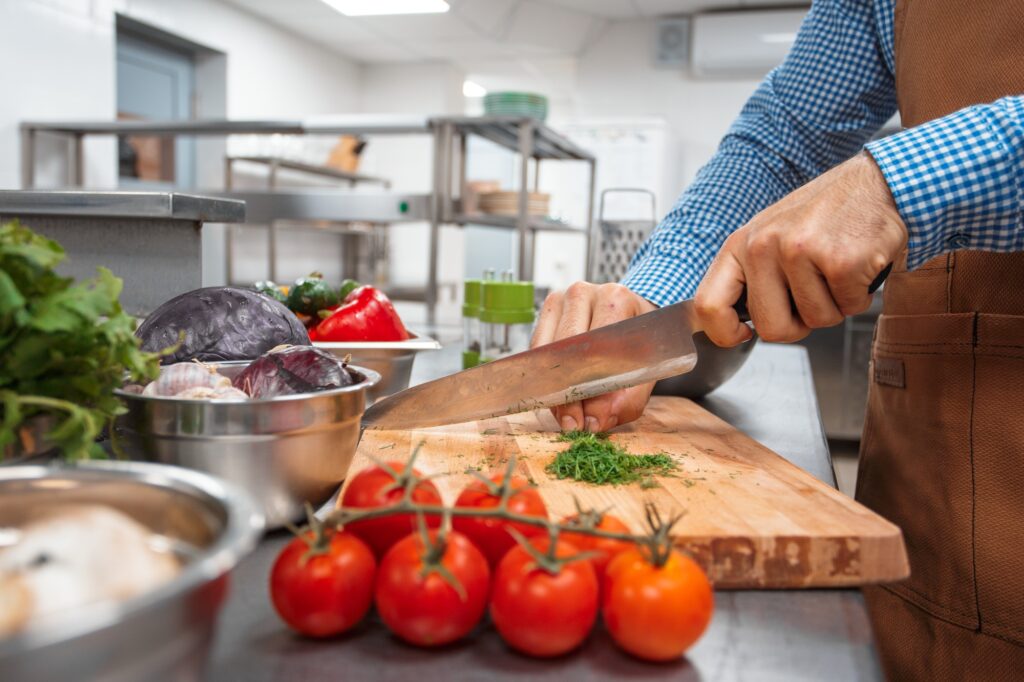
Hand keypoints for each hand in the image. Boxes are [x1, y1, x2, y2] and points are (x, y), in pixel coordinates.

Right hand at [532, 282, 656, 432]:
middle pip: (566, 350)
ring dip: (554, 387)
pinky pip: (537, 348)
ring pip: (546, 351)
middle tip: (573, 423)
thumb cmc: (639, 341)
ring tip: (566, 413)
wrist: (634, 314)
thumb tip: (593, 421)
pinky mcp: (548, 309)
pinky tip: (559, 392)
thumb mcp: (647, 370)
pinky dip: (545, 375)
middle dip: (568, 394)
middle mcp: (585, 293)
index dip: (589, 389)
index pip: (595, 348)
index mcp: (616, 299)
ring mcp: (562, 298)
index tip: (586, 421)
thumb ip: (627, 399)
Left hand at [695, 152, 906, 345]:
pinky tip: (858, 265)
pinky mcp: (840, 260)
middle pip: (771, 329)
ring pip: (816, 321)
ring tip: (837, 269)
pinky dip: (860, 295)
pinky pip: (850, 308)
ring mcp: (800, 252)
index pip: (708, 306)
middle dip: (799, 325)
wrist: (874, 184)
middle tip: (813, 296)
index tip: (744, 334)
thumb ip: (750, 276)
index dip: (725, 333)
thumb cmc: (821, 217)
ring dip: (835, 305)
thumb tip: (734, 325)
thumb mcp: (769, 237)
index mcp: (740, 245)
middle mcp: (763, 246)